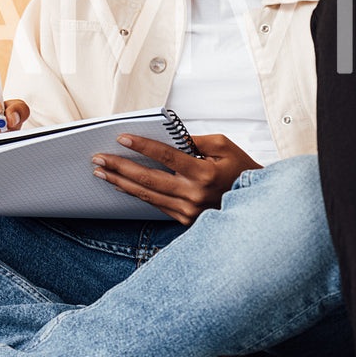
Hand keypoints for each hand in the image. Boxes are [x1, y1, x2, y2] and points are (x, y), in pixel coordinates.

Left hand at [91, 133, 258, 224]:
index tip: (122, 138)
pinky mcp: (185, 220)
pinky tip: (123, 186)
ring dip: (121, 182)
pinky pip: (156, 205)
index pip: (166, 157)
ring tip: (102, 173)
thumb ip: (194, 141)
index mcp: (204, 173)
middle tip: (99, 158)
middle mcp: (193, 194)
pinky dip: (137, 194)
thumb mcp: (224, 147)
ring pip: (147, 195)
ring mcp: (188, 210)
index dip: (142, 146)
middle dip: (120, 167)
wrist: (256, 204)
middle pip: (149, 179)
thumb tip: (169, 137)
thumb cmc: (241, 171)